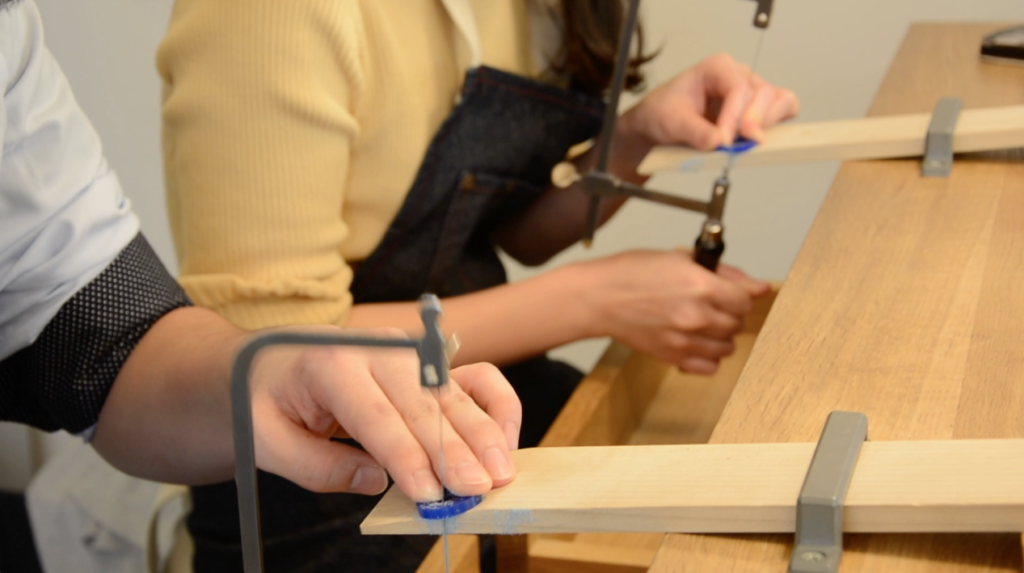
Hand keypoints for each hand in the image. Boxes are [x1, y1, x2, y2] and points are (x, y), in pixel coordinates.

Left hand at [248, 328, 521, 501]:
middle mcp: (377, 350)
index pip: (375, 415)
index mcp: (330, 364)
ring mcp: (408, 353)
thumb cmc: (263, 399)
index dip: (406, 456)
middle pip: (423, 404)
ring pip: (453, 393)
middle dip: (455, 450)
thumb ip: (316, 466)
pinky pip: (473, 376)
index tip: (429, 492)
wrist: (265, 360)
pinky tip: (505, 438)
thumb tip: (375, 481)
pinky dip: (495, 404)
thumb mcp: (265, 438)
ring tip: (501, 470)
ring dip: (483, 432)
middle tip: (479, 487)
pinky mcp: (427, 364)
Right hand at [583, 250, 769, 372]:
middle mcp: (698, 316)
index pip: (746, 301)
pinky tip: (696, 342)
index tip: (729, 293)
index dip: (739, 295)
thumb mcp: (681, 259)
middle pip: (738, 324)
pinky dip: (708, 357)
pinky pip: (710, 367)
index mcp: (702, 286)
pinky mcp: (673, 356)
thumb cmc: (632, 273)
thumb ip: (725, 273)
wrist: (600, 297)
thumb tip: (758, 287)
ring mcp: (686, 339)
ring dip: (720, 336)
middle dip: (729, 313)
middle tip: (711, 304)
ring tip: (702, 323)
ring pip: (727, 346)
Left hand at [618, 52, 798, 151]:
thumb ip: (694, 131)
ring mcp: (751, 92)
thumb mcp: (672, 121)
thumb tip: (718, 142)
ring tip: (748, 142)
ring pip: (778, 101)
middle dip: (756, 119)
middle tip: (744, 143)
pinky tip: (758, 139)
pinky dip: (776, 126)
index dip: (735, 116)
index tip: (725, 140)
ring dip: (768, 123)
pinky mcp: (759, 110)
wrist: (662, 123)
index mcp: (717, 68)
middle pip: (763, 93)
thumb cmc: (665, 112)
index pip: (737, 88)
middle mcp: (739, 76)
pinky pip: (782, 111)